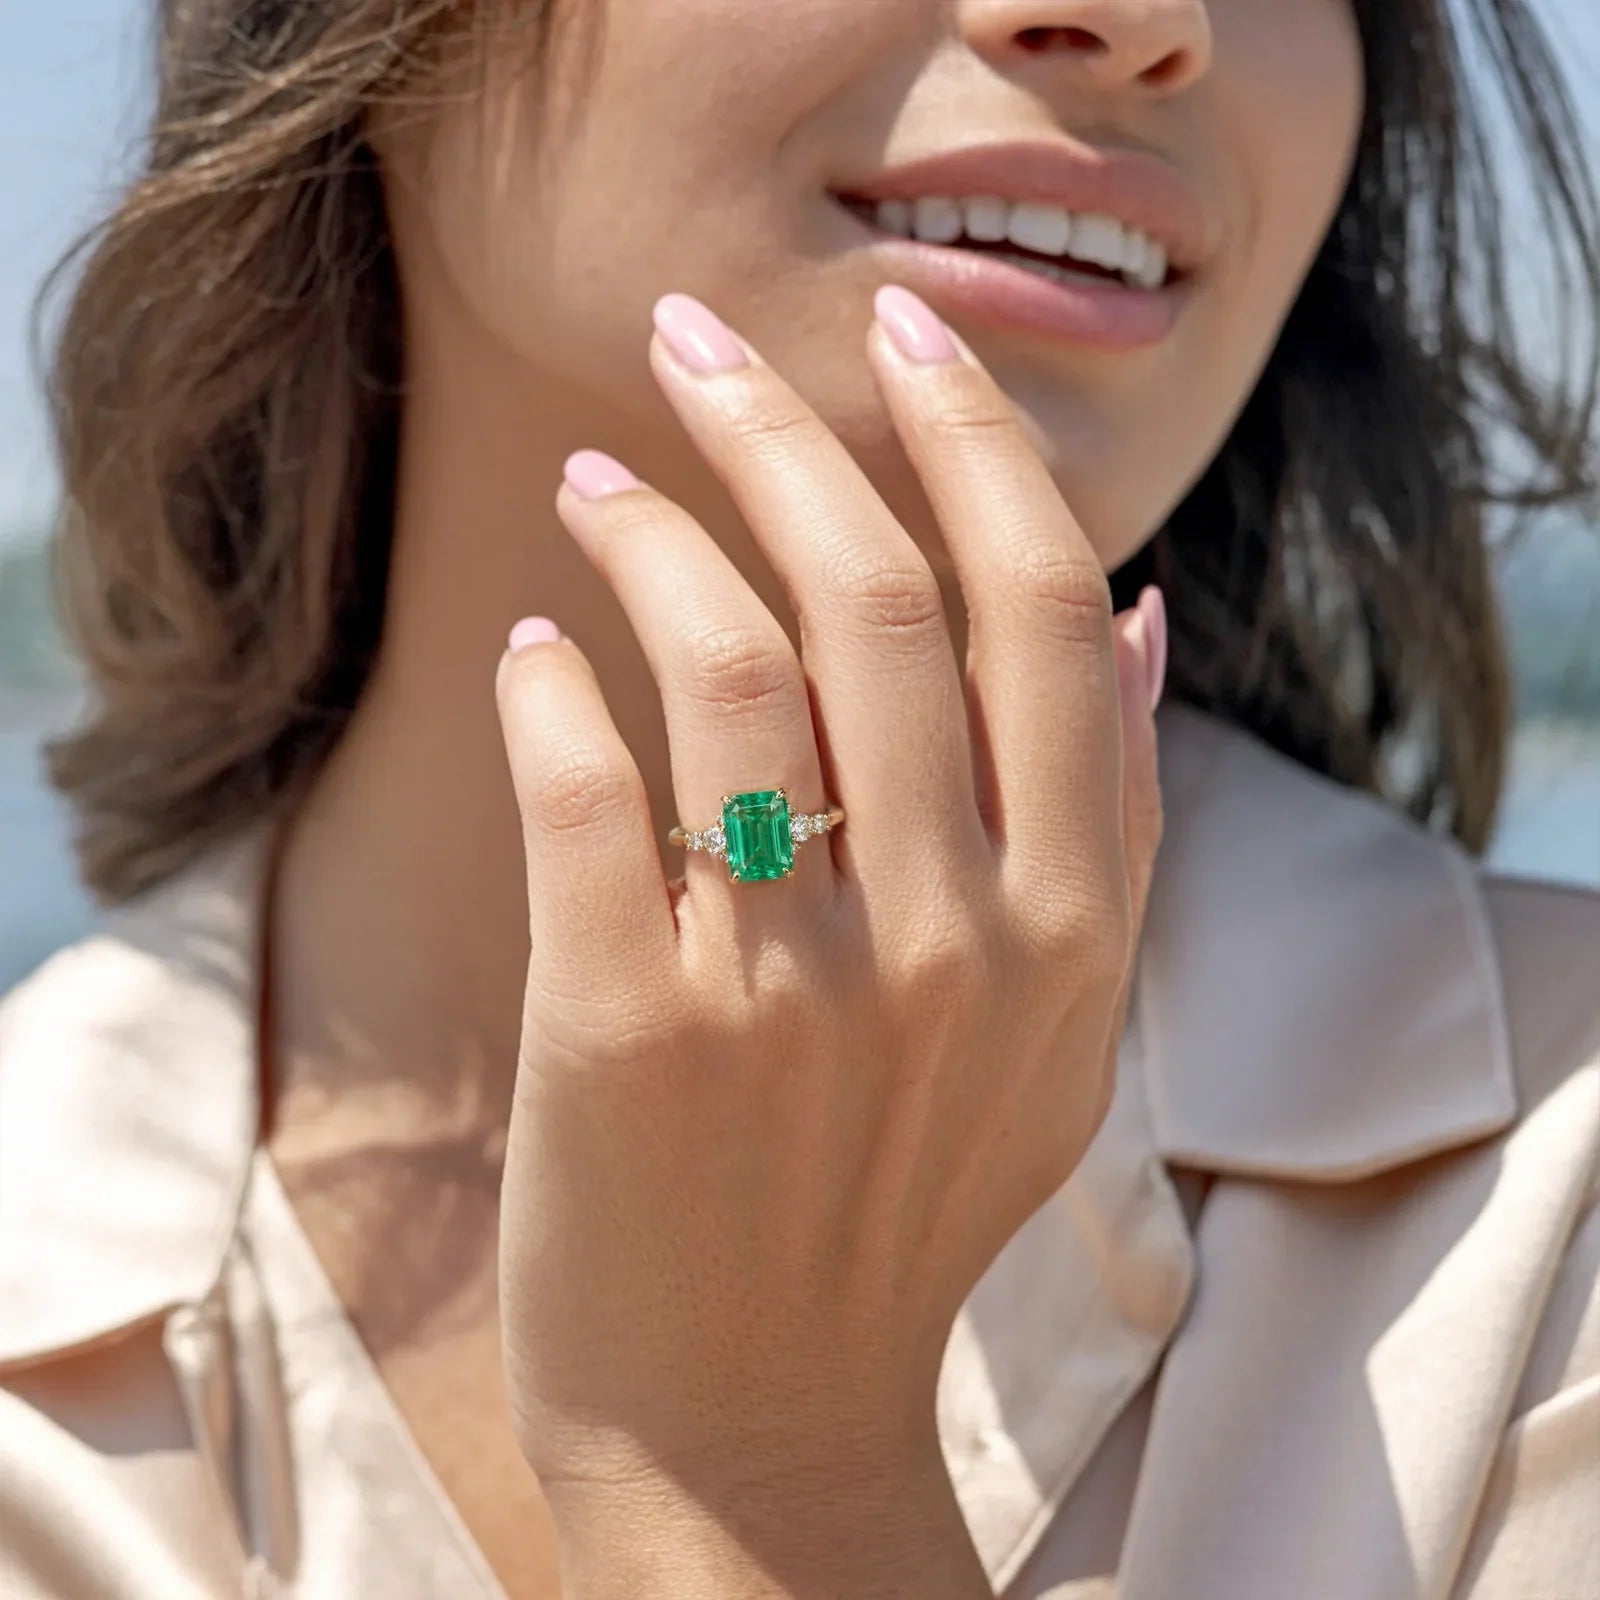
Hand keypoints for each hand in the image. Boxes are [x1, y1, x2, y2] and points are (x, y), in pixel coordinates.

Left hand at [493, 285, 1165, 1591]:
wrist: (762, 1427)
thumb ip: (1116, 819)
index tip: (899, 334)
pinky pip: (587, 793)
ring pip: (729, 667)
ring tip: (599, 482)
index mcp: (1074, 921)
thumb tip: (1147, 610)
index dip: (967, 440)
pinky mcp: (628, 1032)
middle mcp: (955, 942)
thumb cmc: (902, 1202)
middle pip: (879, 598)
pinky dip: (552, 690)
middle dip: (784, 430)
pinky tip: (534, 649)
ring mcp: (789, 989)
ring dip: (651, 534)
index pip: (1039, 607)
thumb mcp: (1061, 1029)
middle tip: (695, 343)